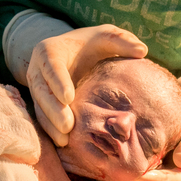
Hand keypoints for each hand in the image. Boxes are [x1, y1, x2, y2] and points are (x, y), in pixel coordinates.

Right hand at [28, 24, 147, 146]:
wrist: (74, 54)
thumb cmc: (91, 45)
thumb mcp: (105, 36)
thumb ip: (121, 40)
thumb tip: (141, 50)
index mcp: (50, 50)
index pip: (51, 65)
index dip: (57, 81)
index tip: (69, 98)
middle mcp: (38, 70)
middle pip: (40, 90)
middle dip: (53, 109)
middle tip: (68, 126)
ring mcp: (38, 89)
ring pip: (39, 107)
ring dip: (50, 124)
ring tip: (65, 140)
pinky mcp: (41, 104)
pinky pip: (42, 118)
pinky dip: (51, 131)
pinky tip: (64, 143)